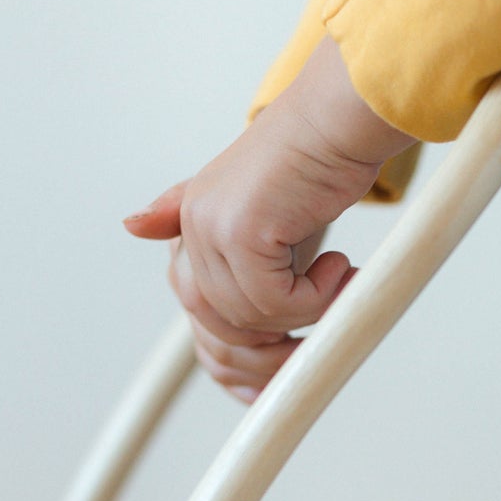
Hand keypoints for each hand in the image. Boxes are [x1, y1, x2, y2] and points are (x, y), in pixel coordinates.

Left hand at [125, 38, 415, 400]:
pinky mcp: (240, 229)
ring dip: (304, 315)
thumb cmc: (316, 165)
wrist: (339, 121)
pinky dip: (315, 298)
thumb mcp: (272, 224)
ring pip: (250, 318)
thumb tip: (160, 251)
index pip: (199, 317)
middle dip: (270, 351)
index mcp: (190, 228)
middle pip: (218, 327)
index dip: (234, 362)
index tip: (275, 380)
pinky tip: (340, 266)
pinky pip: (275, 302)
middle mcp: (192, 227)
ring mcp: (210, 227)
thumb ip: (234, 259)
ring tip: (341, 282)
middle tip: (320, 338)